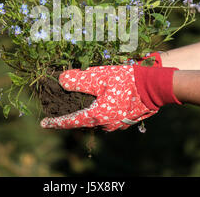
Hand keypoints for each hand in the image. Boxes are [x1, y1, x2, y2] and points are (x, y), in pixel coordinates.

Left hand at [40, 63, 179, 131]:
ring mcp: (118, 124)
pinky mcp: (126, 120)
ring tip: (82, 101)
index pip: (71, 121)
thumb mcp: (100, 76)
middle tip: (62, 106)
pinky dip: (100, 110)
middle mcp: (107, 124)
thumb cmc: (127, 80)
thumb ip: (78, 80)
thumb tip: (61, 80)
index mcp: (98, 115)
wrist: (155, 86)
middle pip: (84, 121)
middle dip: (73, 114)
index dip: (56, 122)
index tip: (44, 123)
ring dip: (88, 111)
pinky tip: (101, 100)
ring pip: (97, 119)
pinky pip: (108, 118)